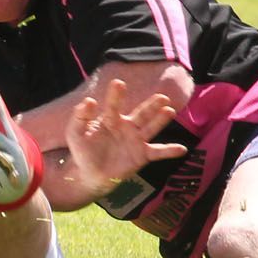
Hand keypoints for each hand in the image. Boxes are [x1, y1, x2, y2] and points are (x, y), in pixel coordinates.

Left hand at [49, 78, 184, 207]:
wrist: (90, 174)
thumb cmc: (83, 151)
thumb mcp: (75, 133)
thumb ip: (79, 117)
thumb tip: (89, 101)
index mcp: (110, 119)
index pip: (114, 104)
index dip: (116, 94)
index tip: (118, 83)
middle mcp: (127, 126)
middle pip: (141, 113)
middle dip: (151, 105)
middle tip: (162, 97)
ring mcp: (136, 140)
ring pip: (151, 127)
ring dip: (161, 120)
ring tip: (170, 110)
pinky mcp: (142, 155)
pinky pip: (158, 152)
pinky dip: (170, 151)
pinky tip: (182, 149)